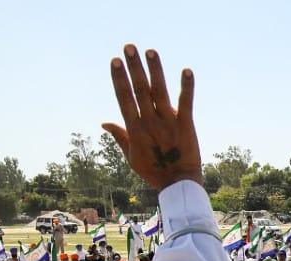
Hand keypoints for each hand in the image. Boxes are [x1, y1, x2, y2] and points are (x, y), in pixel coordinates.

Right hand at [102, 45, 201, 190]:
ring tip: (150, 51)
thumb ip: (120, 136)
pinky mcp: (186, 125)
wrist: (178, 184)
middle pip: (140, 90)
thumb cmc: (153, 171)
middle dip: (134, 67)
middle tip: (129, 47)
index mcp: (135, 130)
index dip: (119, 79)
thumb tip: (104, 121)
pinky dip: (186, 87)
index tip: (115, 61)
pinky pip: (186, 102)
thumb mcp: (131, 156)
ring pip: (160, 92)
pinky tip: (186, 70)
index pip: (124, 99)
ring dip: (155, 70)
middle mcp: (150, 123)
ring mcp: (168, 123)